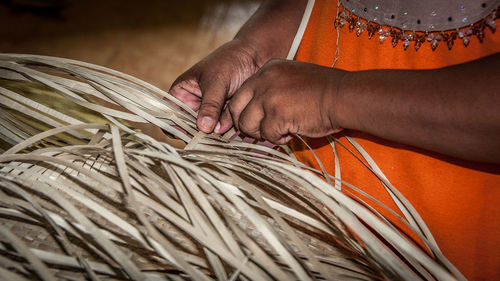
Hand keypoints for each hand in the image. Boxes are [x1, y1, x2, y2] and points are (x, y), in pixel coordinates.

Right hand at [169, 40, 259, 132]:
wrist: (255, 58)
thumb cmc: (230, 62)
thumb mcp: (217, 82)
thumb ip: (210, 106)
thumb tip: (203, 128)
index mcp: (182, 92)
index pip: (171, 114)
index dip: (176, 126)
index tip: (190, 133)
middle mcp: (193, 104)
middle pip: (189, 127)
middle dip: (199, 133)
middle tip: (210, 136)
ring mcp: (209, 111)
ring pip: (207, 130)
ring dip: (215, 132)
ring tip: (225, 125)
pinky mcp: (224, 116)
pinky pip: (222, 128)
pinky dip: (228, 128)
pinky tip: (235, 121)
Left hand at [222, 59, 346, 143]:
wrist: (343, 96)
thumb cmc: (323, 91)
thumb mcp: (292, 80)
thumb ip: (272, 91)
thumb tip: (255, 115)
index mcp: (267, 70)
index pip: (240, 94)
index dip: (244, 112)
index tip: (253, 123)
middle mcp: (263, 80)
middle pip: (236, 109)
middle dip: (246, 125)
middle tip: (262, 132)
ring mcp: (268, 97)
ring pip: (247, 124)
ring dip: (262, 133)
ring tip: (281, 132)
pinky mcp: (276, 114)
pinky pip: (266, 134)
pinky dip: (278, 139)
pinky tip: (292, 133)